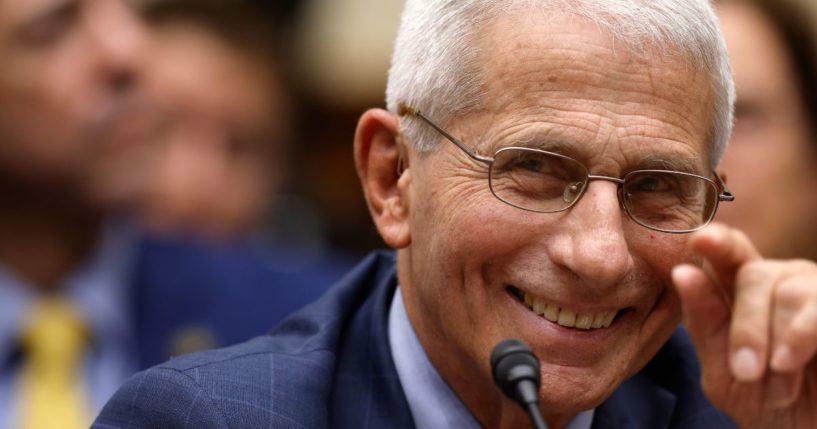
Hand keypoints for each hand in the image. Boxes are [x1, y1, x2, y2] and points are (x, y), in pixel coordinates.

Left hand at [672, 223, 816, 428]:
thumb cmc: (766, 403)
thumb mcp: (724, 373)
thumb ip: (705, 326)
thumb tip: (683, 271)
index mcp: (742, 290)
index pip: (728, 253)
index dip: (717, 242)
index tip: (701, 239)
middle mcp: (782, 280)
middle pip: (753, 274)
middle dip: (746, 326)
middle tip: (745, 371)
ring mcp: (815, 290)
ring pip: (789, 291)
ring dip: (776, 339)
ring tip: (777, 374)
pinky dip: (800, 336)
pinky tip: (789, 362)